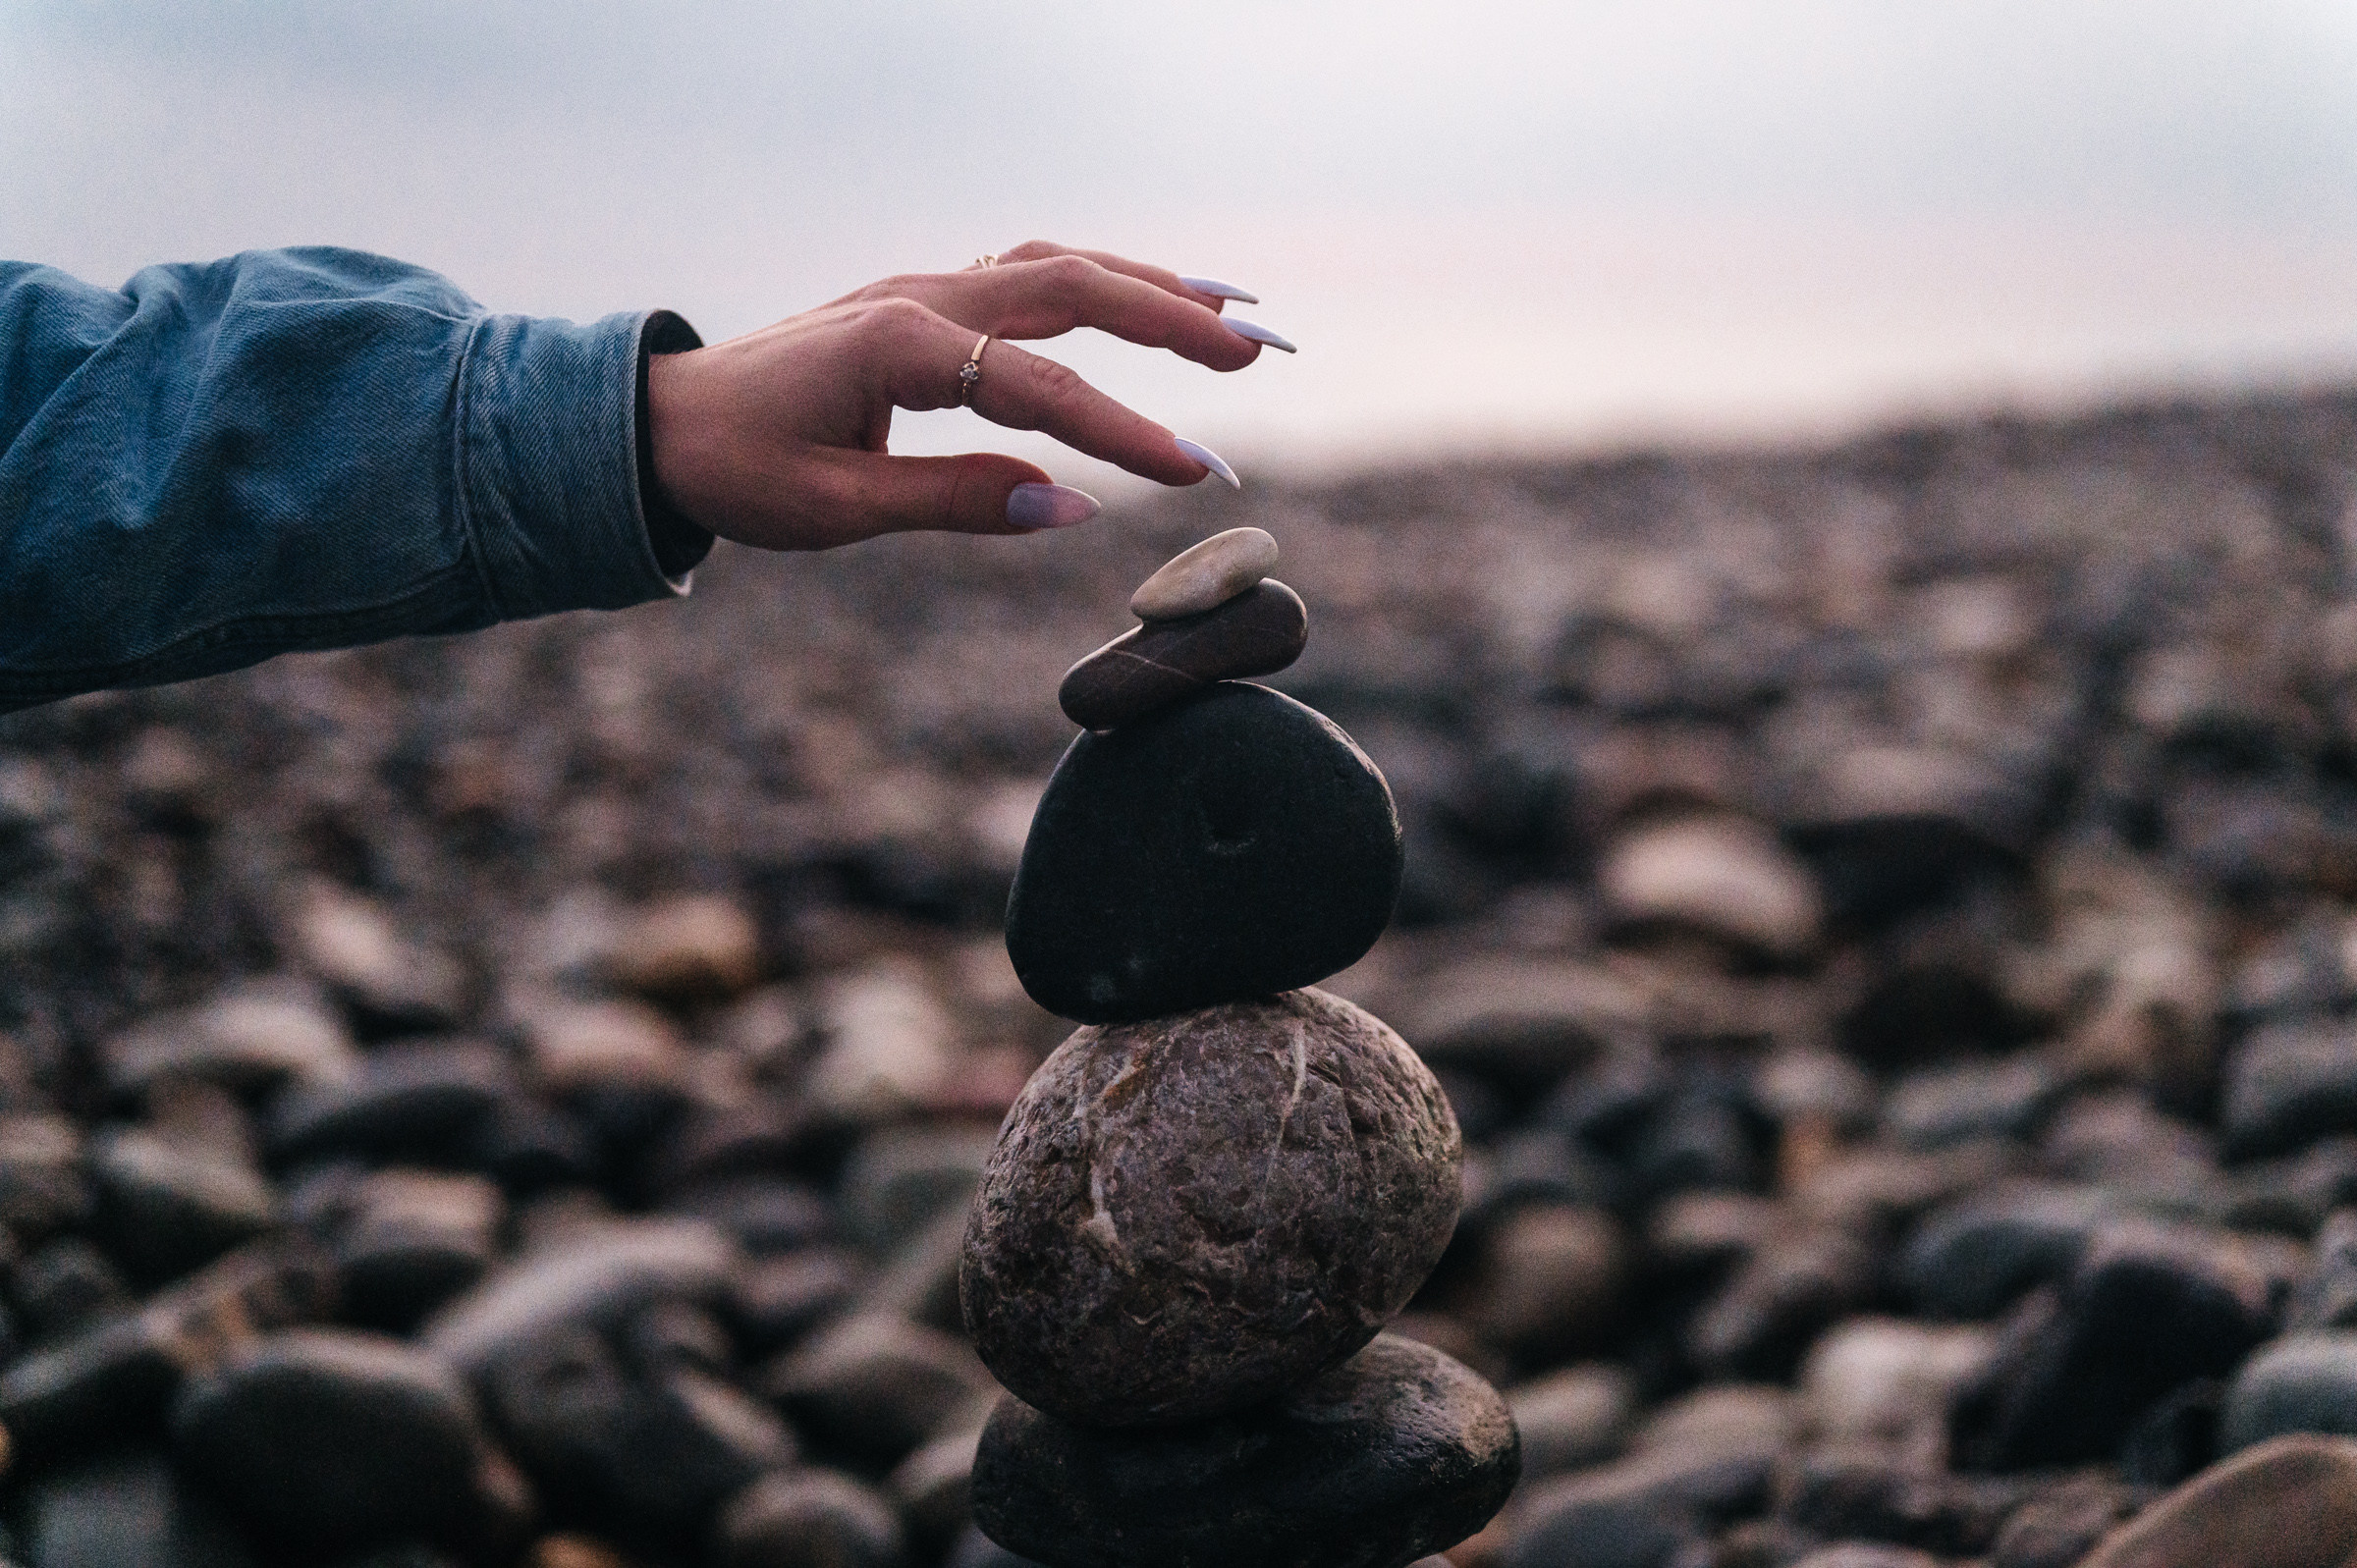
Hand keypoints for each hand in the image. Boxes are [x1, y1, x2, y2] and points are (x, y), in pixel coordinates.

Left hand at [644, 242, 1278, 550]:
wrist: (663, 421)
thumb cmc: (738, 471)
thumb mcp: (836, 509)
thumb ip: (955, 501)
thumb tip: (1071, 513)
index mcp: (894, 346)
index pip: (1035, 386)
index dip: (1119, 431)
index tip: (1190, 471)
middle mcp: (919, 297)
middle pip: (1069, 286)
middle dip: (1168, 319)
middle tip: (1251, 358)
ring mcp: (925, 287)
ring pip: (1059, 265)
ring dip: (1150, 285)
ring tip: (1233, 317)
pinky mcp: (928, 301)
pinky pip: (1032, 273)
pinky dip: (1104, 281)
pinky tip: (1154, 298)